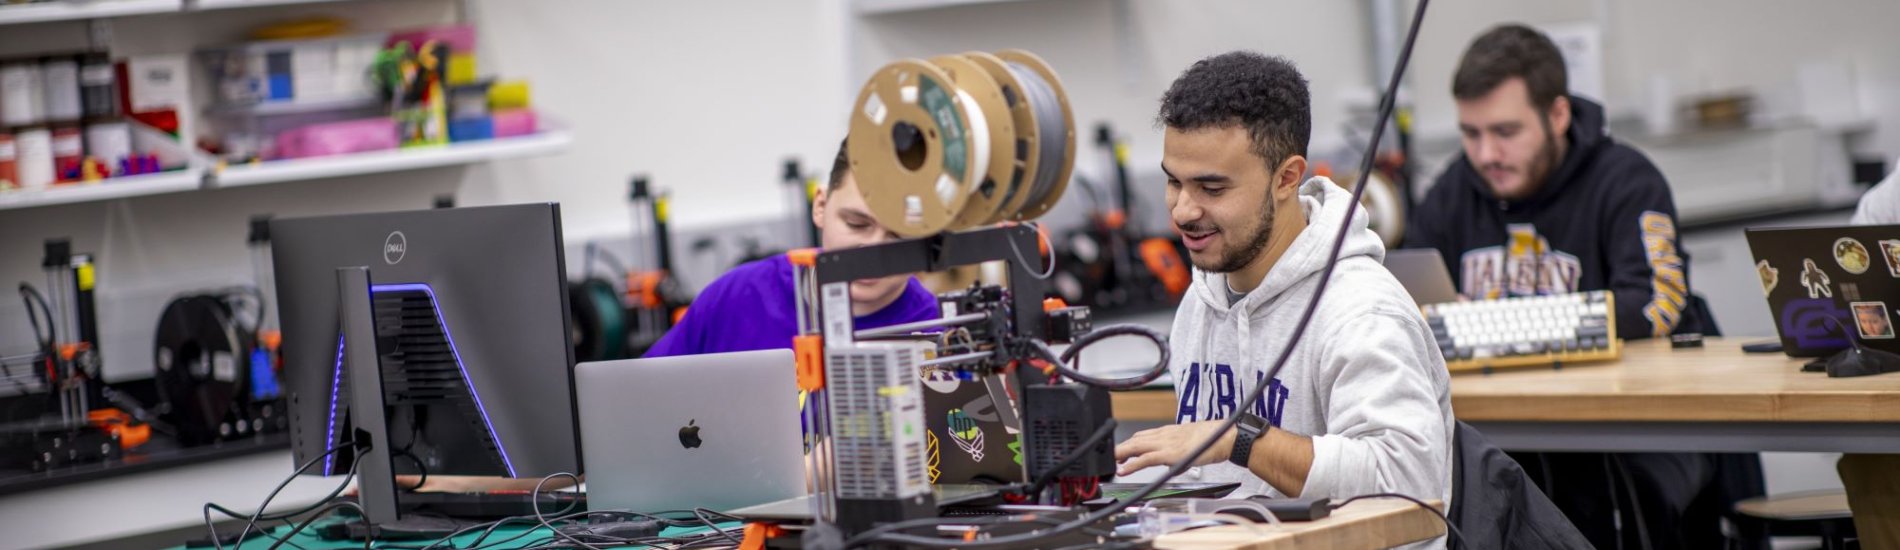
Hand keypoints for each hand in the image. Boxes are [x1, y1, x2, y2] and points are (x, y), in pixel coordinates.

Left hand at [1114, 420, 1235, 475]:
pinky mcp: (1170, 454)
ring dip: (1120, 454)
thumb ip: (1174, 447)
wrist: (1224, 436)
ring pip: (1136, 447)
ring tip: (1110, 462)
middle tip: (1108, 456)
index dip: (1128, 443)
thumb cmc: (1210, 439)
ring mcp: (1166, 444)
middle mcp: (1163, 435)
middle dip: (1119, 448)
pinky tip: (1124, 470)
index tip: (1119, 450)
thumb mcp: (1187, 441)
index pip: (1141, 436)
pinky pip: (1146, 459)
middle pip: (1134, 440)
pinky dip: (1133, 464)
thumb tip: (1168, 458)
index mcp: (1167, 432)